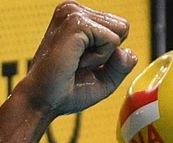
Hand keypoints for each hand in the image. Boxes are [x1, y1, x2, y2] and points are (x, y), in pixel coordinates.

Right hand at [18, 1, 137, 117]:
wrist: (43, 101)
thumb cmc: (68, 90)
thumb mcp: (106, 78)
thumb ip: (123, 64)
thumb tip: (128, 51)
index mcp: (79, 18)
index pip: (120, 28)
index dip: (110, 54)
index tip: (84, 63)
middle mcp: (74, 10)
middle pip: (122, 28)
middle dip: (107, 54)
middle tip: (80, 64)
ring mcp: (73, 13)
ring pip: (118, 33)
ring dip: (102, 57)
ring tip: (77, 63)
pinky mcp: (76, 22)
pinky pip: (111, 41)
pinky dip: (99, 59)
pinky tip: (76, 62)